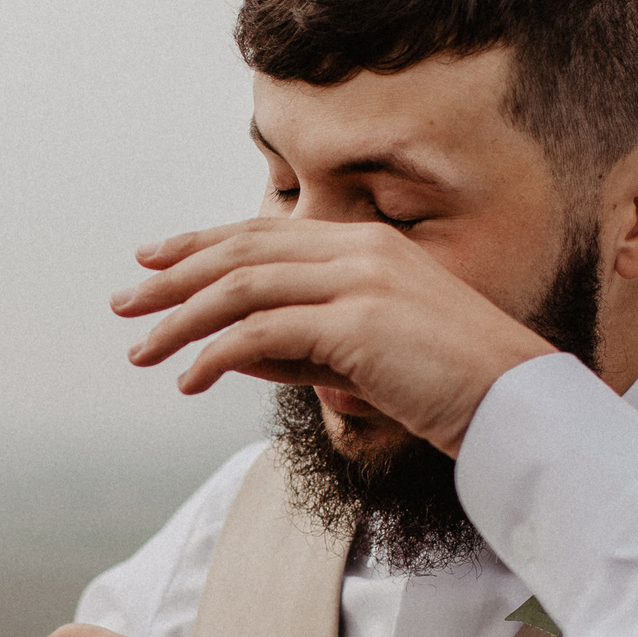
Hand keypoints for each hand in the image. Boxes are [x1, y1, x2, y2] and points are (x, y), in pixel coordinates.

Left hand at [112, 218, 553, 455]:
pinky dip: (215, 354)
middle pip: (241, 252)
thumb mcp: (361, 358)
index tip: (152, 259)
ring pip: (241, 288)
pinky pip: (262, 333)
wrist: (514, 403)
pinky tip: (188, 379)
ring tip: (142, 351)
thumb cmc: (445, 387)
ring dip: (181, 319)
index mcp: (365, 244)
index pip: (263, 233)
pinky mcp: (356, 324)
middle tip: (123, 304)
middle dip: (173, 277)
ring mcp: (358, 281)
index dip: (201, 243)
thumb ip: (301, 346)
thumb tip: (230, 351)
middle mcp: (358, 250)